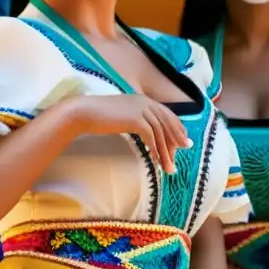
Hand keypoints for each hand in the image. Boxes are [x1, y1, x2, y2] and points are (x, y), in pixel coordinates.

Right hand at [66, 94, 191, 173]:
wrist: (85, 112)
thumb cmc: (100, 116)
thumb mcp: (123, 115)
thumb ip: (137, 120)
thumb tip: (150, 134)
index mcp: (144, 100)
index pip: (168, 114)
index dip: (178, 129)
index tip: (183, 143)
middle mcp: (145, 102)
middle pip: (168, 124)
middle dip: (176, 142)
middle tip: (179, 159)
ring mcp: (141, 109)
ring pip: (161, 133)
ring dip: (166, 152)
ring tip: (168, 167)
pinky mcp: (135, 119)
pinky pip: (151, 137)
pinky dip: (156, 150)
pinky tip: (156, 160)